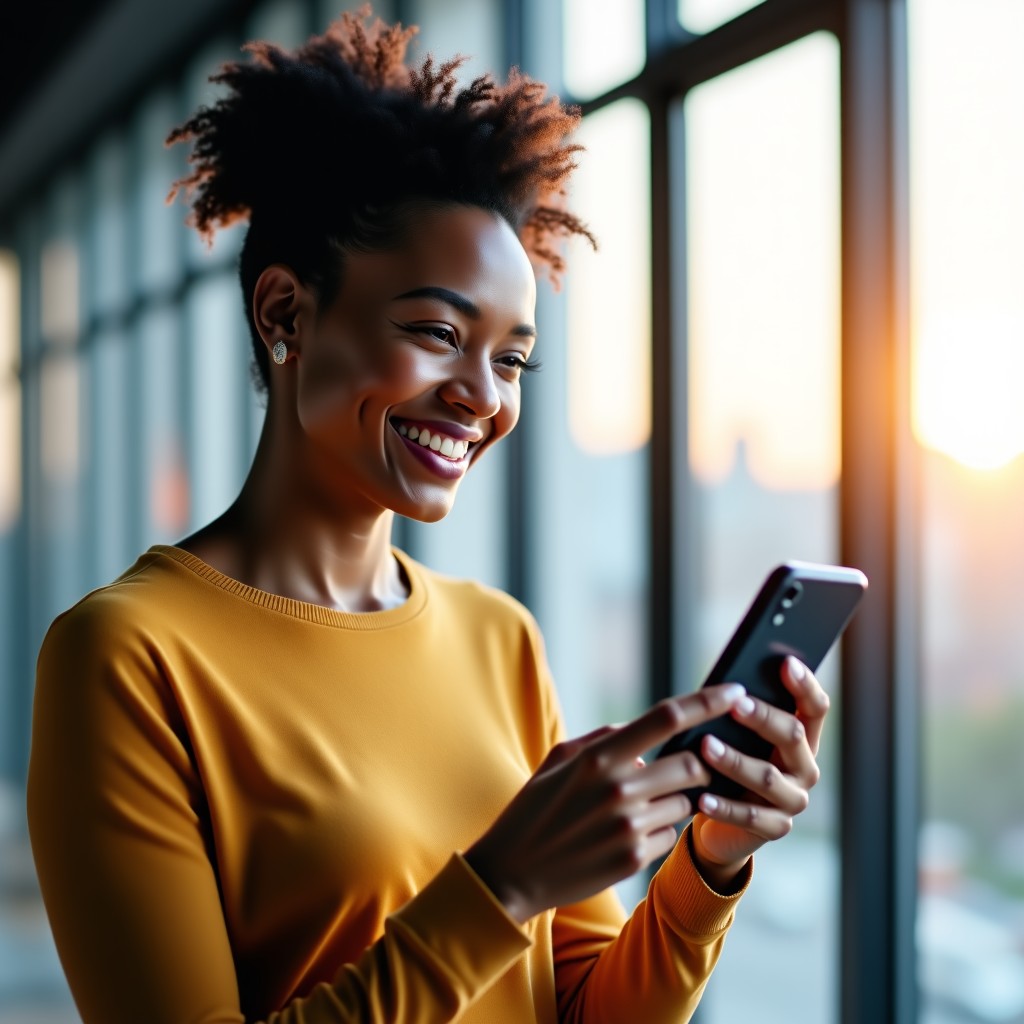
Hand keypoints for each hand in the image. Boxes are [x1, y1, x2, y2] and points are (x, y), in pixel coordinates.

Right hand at [464, 684, 747, 923]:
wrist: (513, 872)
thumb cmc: (534, 808)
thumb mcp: (558, 760)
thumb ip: (603, 739)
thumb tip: (640, 736)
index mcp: (598, 757)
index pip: (666, 718)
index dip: (706, 702)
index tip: (735, 690)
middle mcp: (619, 789)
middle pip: (691, 765)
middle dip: (697, 764)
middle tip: (688, 766)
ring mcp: (629, 827)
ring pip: (683, 802)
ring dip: (671, 800)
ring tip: (635, 808)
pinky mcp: (635, 859)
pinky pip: (670, 836)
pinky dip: (658, 831)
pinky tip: (626, 836)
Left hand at [689, 656, 829, 889]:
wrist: (722, 822)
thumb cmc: (727, 765)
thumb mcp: (736, 737)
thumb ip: (739, 714)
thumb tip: (725, 684)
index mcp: (802, 739)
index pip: (814, 708)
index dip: (804, 685)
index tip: (786, 663)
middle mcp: (805, 768)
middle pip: (793, 736)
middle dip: (763, 718)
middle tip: (735, 704)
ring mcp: (793, 800)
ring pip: (768, 777)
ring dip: (735, 761)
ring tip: (706, 746)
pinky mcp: (776, 828)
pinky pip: (750, 816)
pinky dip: (724, 806)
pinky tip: (702, 797)